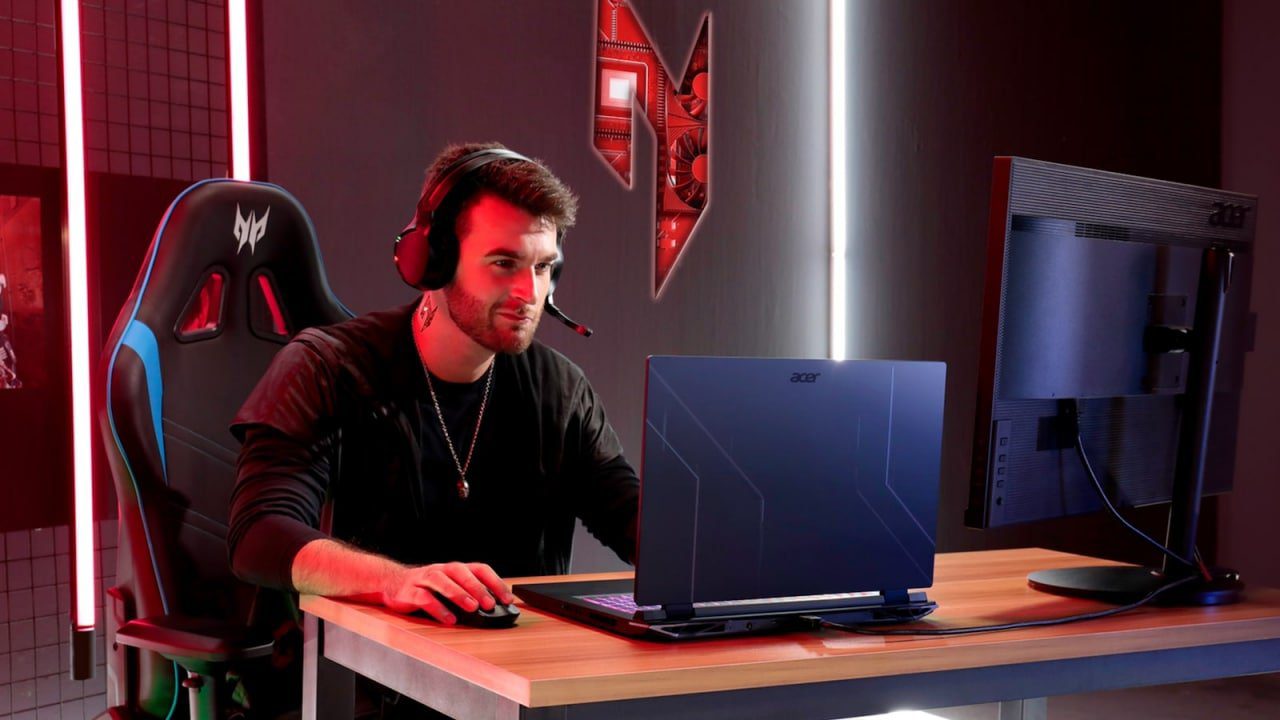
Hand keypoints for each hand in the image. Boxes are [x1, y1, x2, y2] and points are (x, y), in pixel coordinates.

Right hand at [381, 561, 514, 623]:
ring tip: (472, 608)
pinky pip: (425, 598)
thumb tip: (491, 611)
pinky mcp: (410, 592)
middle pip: (462, 573)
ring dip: (459, 594)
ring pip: (443, 582)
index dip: (495, 582)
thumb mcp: (449, 588)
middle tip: (490, 604)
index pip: (480, 569)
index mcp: (455, 569)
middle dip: (478, 588)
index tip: (507, 598)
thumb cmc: (427, 588)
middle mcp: (441, 570)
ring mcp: (425, 579)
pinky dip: (438, 609)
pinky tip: (449, 620)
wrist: (392, 583)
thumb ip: (467, 595)